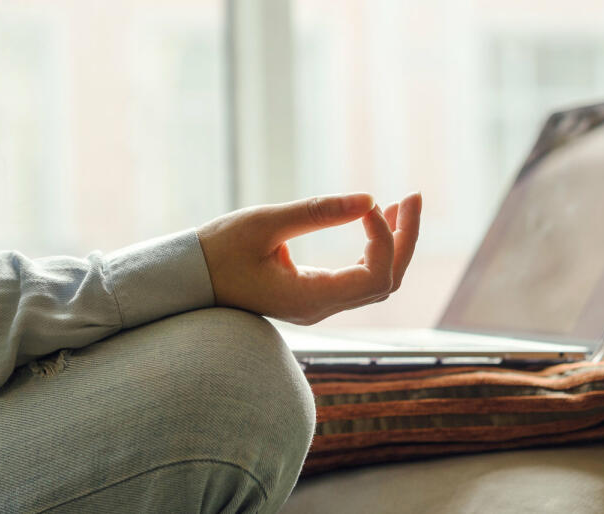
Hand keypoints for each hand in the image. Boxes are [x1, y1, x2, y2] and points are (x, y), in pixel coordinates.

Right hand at [197, 191, 421, 324]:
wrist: (188, 278)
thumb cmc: (217, 251)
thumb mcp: (264, 223)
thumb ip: (317, 212)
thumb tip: (369, 198)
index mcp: (309, 299)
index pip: (376, 276)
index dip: (384, 237)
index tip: (369, 203)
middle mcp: (320, 308)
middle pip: (386, 281)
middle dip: (405, 238)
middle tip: (415, 195)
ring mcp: (318, 304)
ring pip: (377, 281)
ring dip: (393, 243)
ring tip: (402, 203)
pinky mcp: (312, 294)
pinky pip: (358, 278)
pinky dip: (374, 249)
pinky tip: (375, 219)